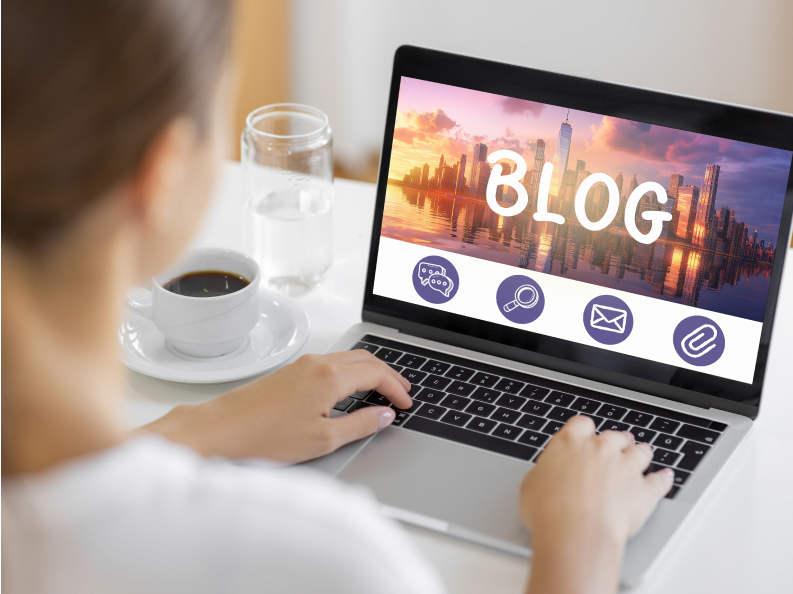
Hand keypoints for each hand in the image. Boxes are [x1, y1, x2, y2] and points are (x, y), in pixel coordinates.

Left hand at [137, 350, 411, 462]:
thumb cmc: (265, 437)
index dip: (397, 388)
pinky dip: (350, 372)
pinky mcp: (290, 371)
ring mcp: (301, 365)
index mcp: (330, 377)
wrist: (220, 430)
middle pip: (365, 359)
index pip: (377, 374)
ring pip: (348, 358)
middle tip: (403, 391)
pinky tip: (350, 390)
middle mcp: (317, 363)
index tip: (407, 403)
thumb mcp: (323, 440)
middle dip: (388, 374)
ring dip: (369, 370)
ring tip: (382, 389)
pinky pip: (331, 363)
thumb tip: (384, 416)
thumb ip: (360, 425)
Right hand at [520, 416, 673, 593]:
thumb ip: (543, 473)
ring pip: (640, 452)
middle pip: (615, 436)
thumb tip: (544, 477)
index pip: (581, 424)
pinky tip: (665, 476)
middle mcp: (601, 450)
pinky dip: (663, 479)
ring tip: (642, 453)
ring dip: (641, 452)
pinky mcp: (644, 492)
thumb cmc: (549, 512)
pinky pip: (659, 481)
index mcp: (570, 443)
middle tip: (617, 443)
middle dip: (617, 440)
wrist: (575, 533)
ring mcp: (625, 468)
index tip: (585, 434)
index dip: (584, 429)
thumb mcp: (530, 486)